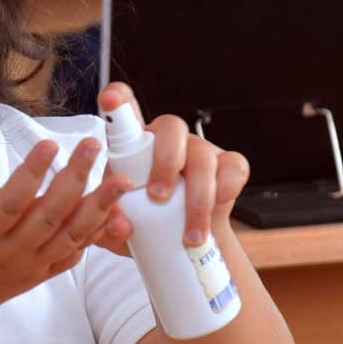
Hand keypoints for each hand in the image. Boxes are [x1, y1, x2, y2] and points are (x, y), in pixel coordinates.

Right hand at [0, 138, 129, 320]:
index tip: (50, 144)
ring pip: (70, 235)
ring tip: (121, 179)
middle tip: (92, 146)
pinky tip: (119, 211)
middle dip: (75, 179)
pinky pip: (75, 254)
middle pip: (49, 214)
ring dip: (98, 207)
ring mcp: (29, 266)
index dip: (31, 175)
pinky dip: (98, 235)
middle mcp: (8, 252)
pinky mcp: (41, 274)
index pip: (10, 202)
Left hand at [97, 82, 250, 250]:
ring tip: (189, 234)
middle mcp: (170, 142)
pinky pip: (233, 166)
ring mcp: (201, 151)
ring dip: (197, 197)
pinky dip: (225, 189)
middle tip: (157, 196)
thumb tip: (119, 223)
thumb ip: (111, 225)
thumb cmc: (147, 226)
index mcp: (137, 148)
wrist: (186, 244)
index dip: (118, 101)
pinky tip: (216, 210)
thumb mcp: (120, 229)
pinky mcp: (228, 166)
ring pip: (202, 155)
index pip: (125, 112)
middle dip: (165, 162)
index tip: (109, 100)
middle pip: (170, 127)